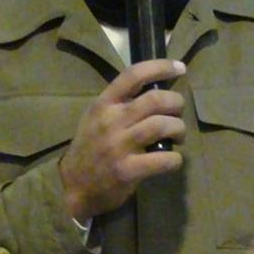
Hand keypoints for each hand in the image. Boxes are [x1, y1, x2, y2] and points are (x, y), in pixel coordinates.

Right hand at [58, 59, 186, 220]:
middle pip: (155, 99)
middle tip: (178, 112)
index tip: (180, 68)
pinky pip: (163, 159)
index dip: (160, 67)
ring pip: (161, 125)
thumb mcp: (96, 117)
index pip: (133, 75)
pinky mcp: (127, 171)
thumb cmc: (90, 148)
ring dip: (178, 128)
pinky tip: (173, 159)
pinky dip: (175, 159)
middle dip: (176, 103)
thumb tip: (156, 89)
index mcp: (103, 104)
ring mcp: (119, 146)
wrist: (74, 187)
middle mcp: (110, 121)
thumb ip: (120, 103)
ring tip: (179, 135)